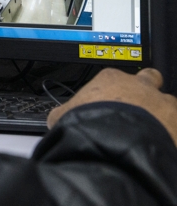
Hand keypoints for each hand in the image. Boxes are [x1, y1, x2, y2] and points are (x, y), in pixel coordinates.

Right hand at [47, 67, 176, 145]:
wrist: (114, 142)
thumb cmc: (88, 124)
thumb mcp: (64, 115)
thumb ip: (64, 113)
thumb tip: (55, 119)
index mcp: (110, 78)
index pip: (114, 77)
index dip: (113, 91)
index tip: (109, 102)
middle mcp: (138, 85)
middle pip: (149, 78)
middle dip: (147, 88)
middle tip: (140, 106)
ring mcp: (160, 103)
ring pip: (168, 102)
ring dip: (162, 115)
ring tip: (153, 132)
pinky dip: (172, 134)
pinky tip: (162, 144)